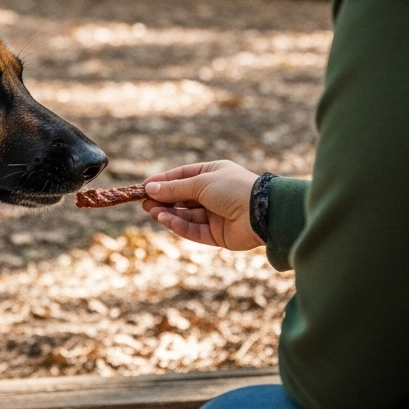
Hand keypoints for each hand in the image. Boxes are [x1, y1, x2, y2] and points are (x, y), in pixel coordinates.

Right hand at [141, 160, 262, 250]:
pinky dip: (179, 225)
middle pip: (182, 197)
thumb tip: (150, 188)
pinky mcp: (218, 234)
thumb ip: (174, 188)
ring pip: (186, 215)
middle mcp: (214, 194)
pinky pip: (194, 230)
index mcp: (213, 174)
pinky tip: (165, 219)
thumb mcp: (200, 183)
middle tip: (144, 203)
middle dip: (164, 200)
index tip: (144, 187)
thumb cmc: (233, 189)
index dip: (163, 181)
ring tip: (152, 211)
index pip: (182, 176)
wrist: (263, 213)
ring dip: (169, 213)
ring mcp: (216, 215)